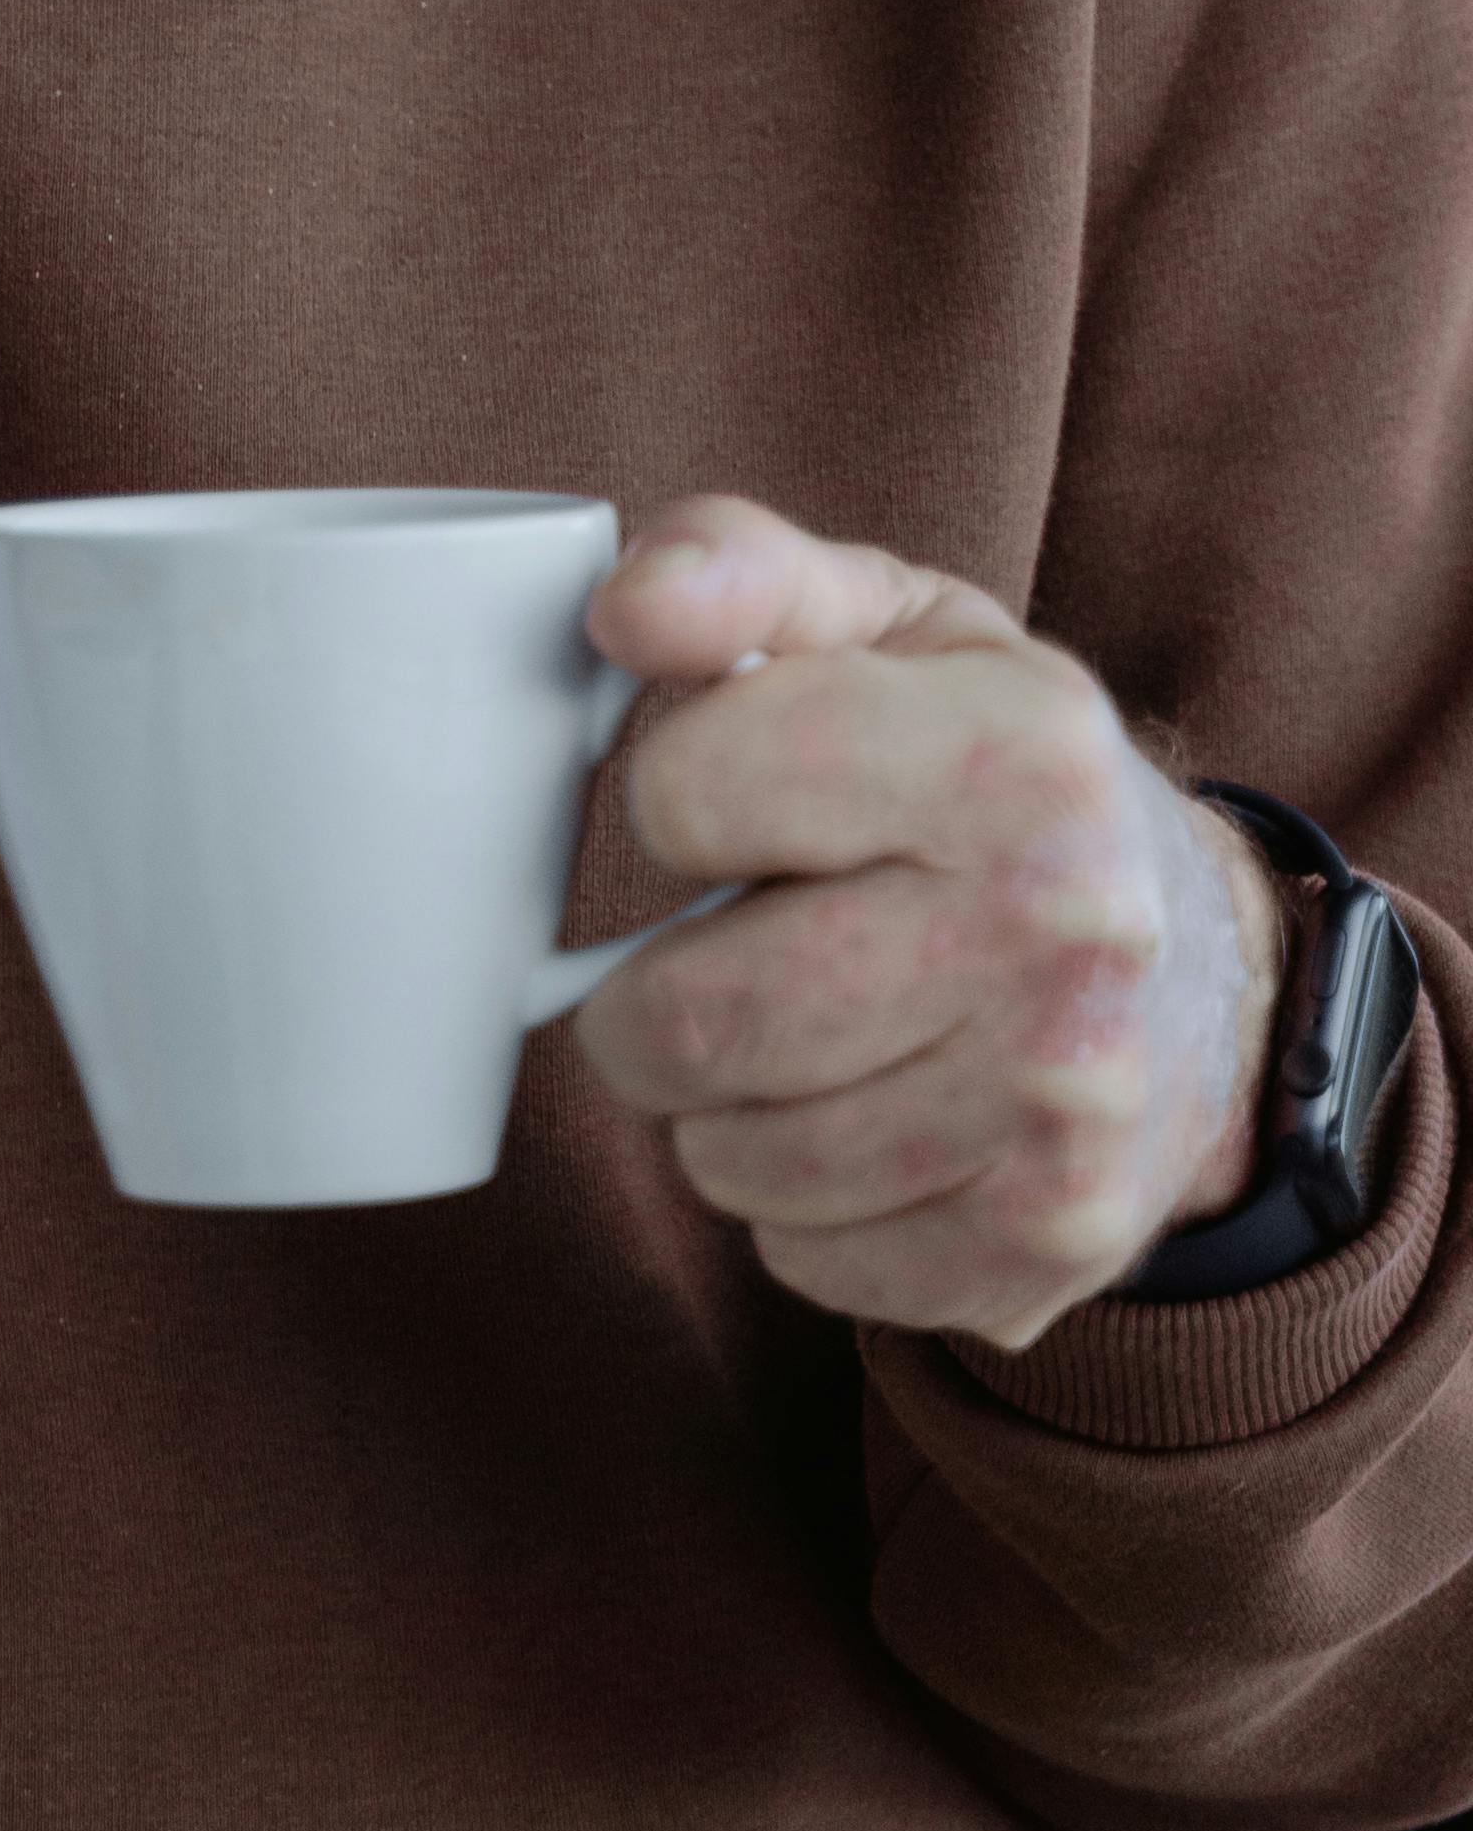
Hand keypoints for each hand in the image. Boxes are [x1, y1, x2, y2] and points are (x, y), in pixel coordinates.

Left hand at [570, 502, 1285, 1347]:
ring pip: (730, 1158)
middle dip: (648, 999)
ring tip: (800, 1037)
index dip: (674, 799)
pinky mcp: (1046, 1245)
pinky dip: (793, 1204)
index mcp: (1018, 756)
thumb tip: (622, 608)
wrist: (1209, 971)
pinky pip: (802, 1257)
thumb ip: (741, 573)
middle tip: (705, 959)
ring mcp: (1064, 1107)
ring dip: (719, 1108)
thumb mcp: (898, 628)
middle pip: (694, 1018)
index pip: (691, 794)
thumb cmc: (1004, 779)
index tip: (724, 805)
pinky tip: (861, 1122)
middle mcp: (1062, 933)